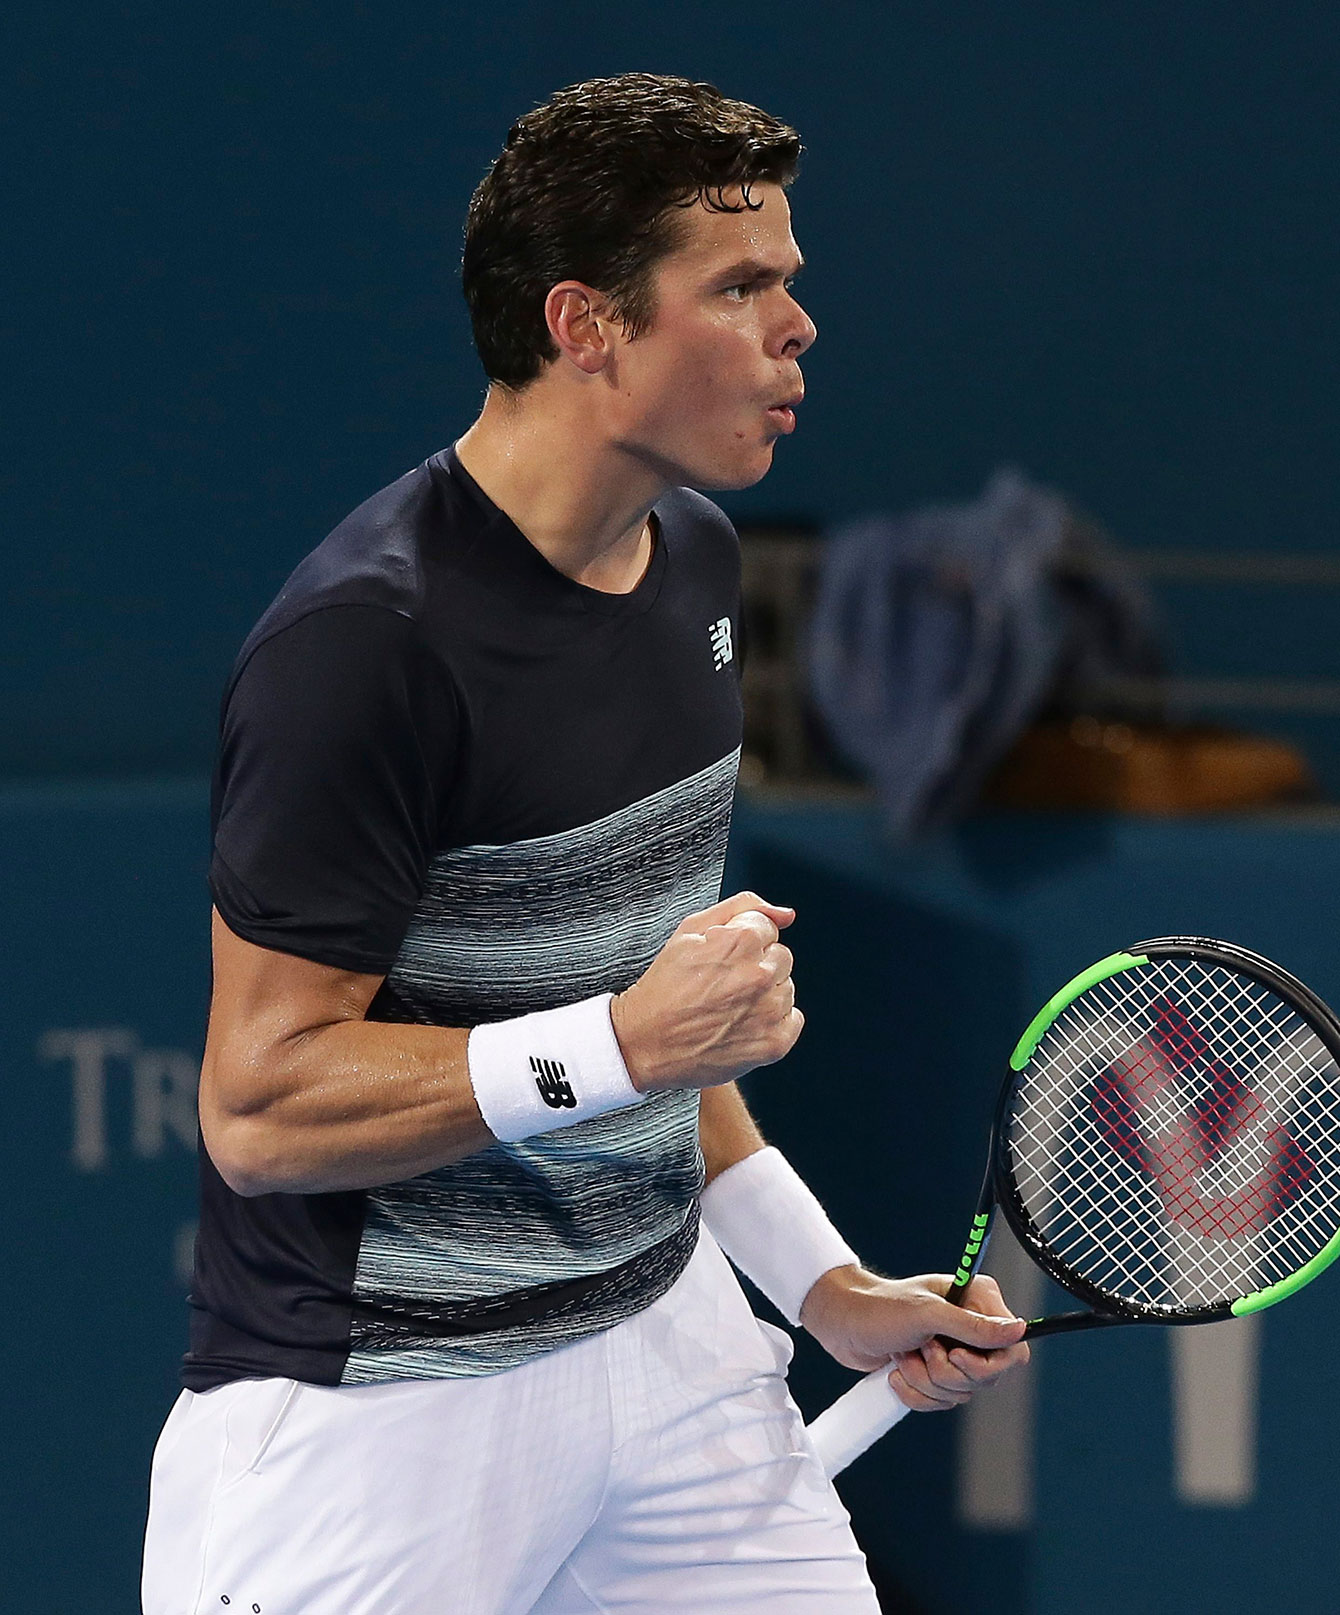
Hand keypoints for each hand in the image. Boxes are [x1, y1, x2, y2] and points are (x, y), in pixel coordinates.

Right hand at [610, 891, 801, 1093]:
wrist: (645, 1042)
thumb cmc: (664, 987)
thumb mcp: (690, 930)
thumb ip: (742, 908)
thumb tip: (786, 914)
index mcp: (741, 943)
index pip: (768, 929)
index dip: (742, 943)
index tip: (722, 960)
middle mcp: (760, 975)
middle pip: (781, 958)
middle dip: (757, 965)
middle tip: (724, 983)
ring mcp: (769, 1011)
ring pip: (787, 988)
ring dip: (765, 994)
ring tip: (729, 1005)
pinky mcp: (774, 1042)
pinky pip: (792, 1020)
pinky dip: (772, 1022)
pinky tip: (742, 1023)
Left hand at [799, 1266, 1029, 1412]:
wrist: (842, 1323)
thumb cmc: (879, 1308)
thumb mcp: (928, 1315)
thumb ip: (973, 1326)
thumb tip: (1019, 1329)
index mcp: (977, 1302)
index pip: (1012, 1349)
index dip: (988, 1363)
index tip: (956, 1356)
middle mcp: (970, 1328)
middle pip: (987, 1378)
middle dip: (946, 1372)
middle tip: (922, 1348)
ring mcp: (952, 1352)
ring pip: (961, 1394)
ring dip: (926, 1381)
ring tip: (904, 1355)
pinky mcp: (934, 1373)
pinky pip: (941, 1402)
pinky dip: (916, 1393)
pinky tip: (897, 1372)